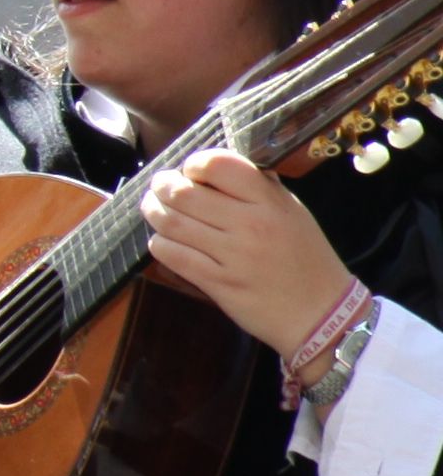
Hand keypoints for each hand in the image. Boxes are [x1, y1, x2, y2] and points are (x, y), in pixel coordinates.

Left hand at [145, 148, 356, 360]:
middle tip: (159, 186)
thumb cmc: (306, 258)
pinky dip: (160, 243)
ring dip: (154, 212)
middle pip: (184, 193)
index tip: (190, 171)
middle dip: (163, 186)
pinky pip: (172, 255)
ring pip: (172, 223)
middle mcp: (250, 224)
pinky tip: (164, 240)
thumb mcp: (292, 212)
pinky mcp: (217, 283)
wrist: (321, 312)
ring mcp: (232, 255)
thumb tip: (219, 167)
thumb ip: (259, 188)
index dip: (195, 164)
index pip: (220, 165)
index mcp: (270, 202)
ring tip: (154, 208)